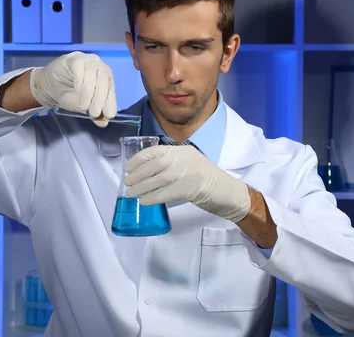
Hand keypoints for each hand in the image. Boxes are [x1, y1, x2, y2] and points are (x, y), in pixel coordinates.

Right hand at [30, 51, 116, 126]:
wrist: (49, 87)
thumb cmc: (69, 95)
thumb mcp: (83, 107)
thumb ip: (94, 113)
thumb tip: (104, 123)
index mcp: (105, 79)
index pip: (111, 89)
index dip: (111, 102)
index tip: (108, 115)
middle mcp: (99, 67)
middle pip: (104, 80)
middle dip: (100, 98)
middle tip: (94, 113)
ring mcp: (87, 60)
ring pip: (92, 74)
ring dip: (89, 92)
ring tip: (83, 106)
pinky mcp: (74, 58)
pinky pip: (80, 66)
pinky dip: (80, 80)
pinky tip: (77, 90)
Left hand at [123, 145, 250, 221]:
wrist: (227, 191)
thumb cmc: (206, 178)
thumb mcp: (189, 162)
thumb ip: (172, 162)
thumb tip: (146, 171)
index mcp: (182, 151)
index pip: (155, 151)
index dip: (138, 160)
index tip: (127, 167)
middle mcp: (183, 159)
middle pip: (154, 165)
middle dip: (137, 174)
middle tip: (127, 182)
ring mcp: (186, 173)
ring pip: (157, 180)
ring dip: (141, 187)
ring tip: (131, 193)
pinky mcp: (188, 189)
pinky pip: (165, 193)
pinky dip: (152, 198)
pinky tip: (144, 201)